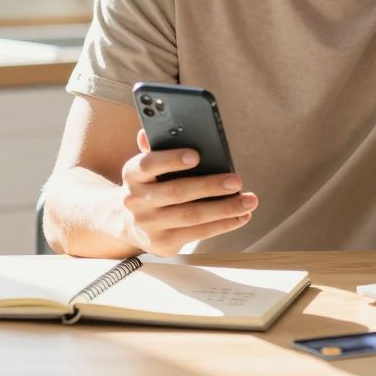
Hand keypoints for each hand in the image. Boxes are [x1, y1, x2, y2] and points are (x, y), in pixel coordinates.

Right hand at [117, 129, 257, 256]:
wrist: (126, 222)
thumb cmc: (148, 186)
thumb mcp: (146, 166)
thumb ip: (153, 147)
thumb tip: (149, 131)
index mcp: (132, 174)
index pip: (148, 165)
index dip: (171, 160)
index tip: (196, 155)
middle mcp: (136, 201)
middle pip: (177, 193)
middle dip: (210, 186)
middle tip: (236, 181)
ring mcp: (149, 225)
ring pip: (191, 216)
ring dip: (224, 209)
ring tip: (248, 201)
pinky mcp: (163, 243)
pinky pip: (198, 233)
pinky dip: (223, 225)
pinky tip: (240, 216)